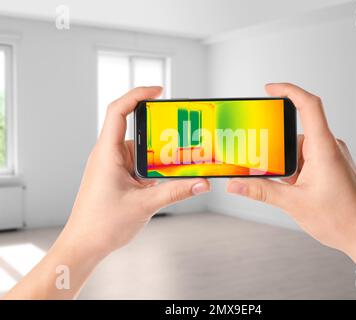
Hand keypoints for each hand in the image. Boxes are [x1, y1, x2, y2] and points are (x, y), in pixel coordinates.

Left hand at [4, 86, 209, 298]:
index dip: (138, 95)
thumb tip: (202, 182)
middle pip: (136, 130)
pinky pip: (140, 165)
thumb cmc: (102, 224)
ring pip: (141, 150)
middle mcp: (109, 155)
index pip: (119, 111)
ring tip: (183, 158)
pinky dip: (155, 168)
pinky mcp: (119, 178)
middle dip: (161, 131)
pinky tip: (171, 176)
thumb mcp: (145, 205)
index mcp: (107, 153)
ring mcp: (114, 167)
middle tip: (184, 132)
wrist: (84, 245)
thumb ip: (176, 192)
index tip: (159, 91)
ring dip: (160, 154)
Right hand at [227, 83, 355, 253]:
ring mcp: (331, 157)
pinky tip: (287, 187)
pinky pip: (306, 159)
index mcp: (323, 148)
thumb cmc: (341, 218)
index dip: (288, 90)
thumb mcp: (294, 203)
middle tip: (258, 161)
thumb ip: (261, 191)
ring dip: (284, 163)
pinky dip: (293, 169)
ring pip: (299, 149)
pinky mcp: (331, 167)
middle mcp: (329, 147)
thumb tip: (235, 184)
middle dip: (274, 148)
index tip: (268, 89)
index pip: (308, 105)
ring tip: (274, 181)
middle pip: (294, 133)